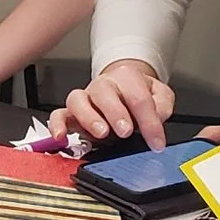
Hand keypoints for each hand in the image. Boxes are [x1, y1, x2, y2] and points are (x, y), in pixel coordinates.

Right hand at [54, 60, 176, 149]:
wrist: (123, 88)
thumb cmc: (138, 94)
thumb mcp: (159, 95)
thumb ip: (162, 104)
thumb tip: (157, 117)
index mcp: (126, 77)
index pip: (138, 97)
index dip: (149, 122)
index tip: (156, 142)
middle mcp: (103, 85)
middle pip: (105, 92)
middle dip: (116, 113)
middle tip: (126, 131)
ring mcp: (85, 97)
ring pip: (78, 100)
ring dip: (89, 117)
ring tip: (101, 133)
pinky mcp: (71, 112)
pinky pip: (58, 114)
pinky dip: (57, 125)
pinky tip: (62, 137)